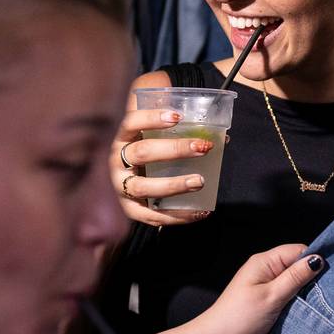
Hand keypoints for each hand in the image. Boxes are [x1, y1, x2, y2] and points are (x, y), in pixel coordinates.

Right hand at [111, 107, 215, 226]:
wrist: (122, 175)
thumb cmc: (143, 144)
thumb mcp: (149, 127)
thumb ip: (170, 118)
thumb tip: (218, 129)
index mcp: (120, 136)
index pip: (131, 122)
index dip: (151, 118)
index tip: (178, 116)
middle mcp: (115, 161)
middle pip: (143, 153)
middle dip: (175, 150)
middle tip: (203, 147)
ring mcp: (120, 186)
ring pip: (144, 187)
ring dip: (174, 185)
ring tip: (200, 181)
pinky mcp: (129, 208)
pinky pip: (151, 216)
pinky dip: (176, 216)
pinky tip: (199, 212)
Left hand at [191, 244, 324, 333]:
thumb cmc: (240, 318)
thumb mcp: (272, 296)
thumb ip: (296, 277)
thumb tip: (317, 258)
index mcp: (265, 261)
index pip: (298, 250)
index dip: (314, 260)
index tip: (330, 276)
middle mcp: (266, 270)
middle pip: (297, 266)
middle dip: (311, 278)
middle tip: (326, 294)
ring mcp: (265, 286)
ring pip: (294, 283)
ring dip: (304, 293)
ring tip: (316, 304)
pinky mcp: (266, 301)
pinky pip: (287, 295)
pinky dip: (296, 302)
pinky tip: (304, 310)